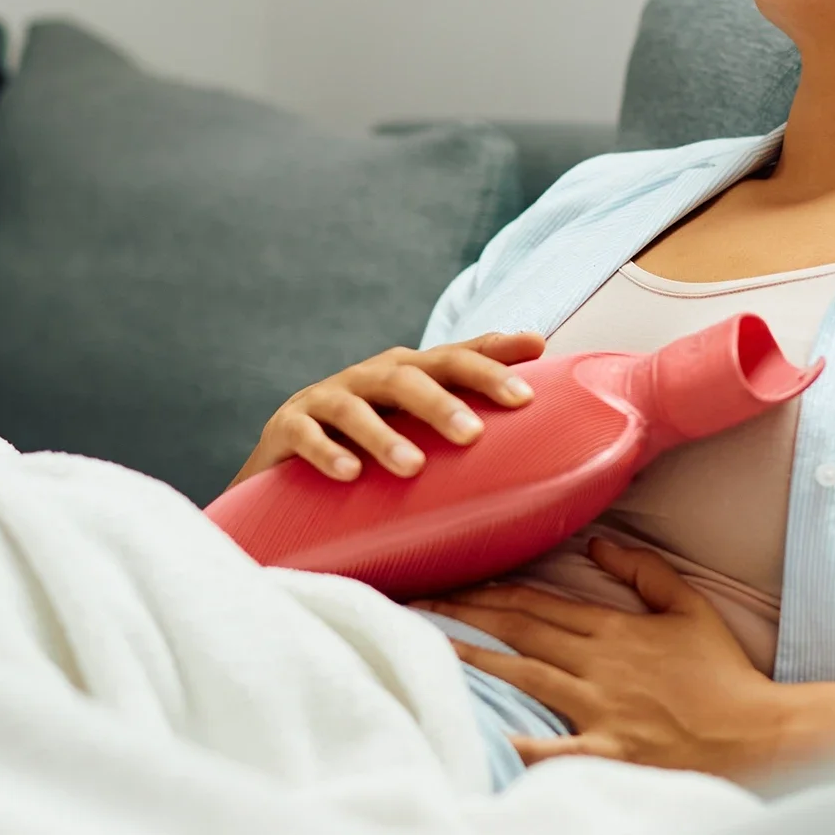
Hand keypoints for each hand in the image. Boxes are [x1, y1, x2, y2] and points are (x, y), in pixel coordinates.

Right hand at [230, 331, 544, 487]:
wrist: (286, 478)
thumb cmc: (373, 451)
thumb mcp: (422, 434)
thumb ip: (471, 420)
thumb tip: (549, 419)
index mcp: (409, 374)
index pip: (456, 357)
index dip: (493, 357)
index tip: (534, 365)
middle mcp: (370, 377)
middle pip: (410, 375)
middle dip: (443, 401)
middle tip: (474, 435)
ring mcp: (325, 398)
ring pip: (356, 406)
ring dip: (384, 435)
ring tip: (412, 466)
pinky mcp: (285, 427)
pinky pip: (305, 434)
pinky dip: (326, 452)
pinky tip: (349, 474)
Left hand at [418, 538, 791, 778]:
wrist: (758, 733)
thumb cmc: (724, 674)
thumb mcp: (690, 607)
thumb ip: (644, 571)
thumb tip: (599, 543)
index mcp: (614, 630)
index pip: (539, 604)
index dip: (491, 592)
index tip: (450, 581)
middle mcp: (598, 665)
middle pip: (519, 632)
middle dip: (463, 616)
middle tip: (413, 605)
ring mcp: (599, 709)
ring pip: (522, 676)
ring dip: (472, 661)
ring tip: (425, 649)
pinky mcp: (607, 752)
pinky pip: (553, 749)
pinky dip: (517, 744)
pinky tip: (479, 736)